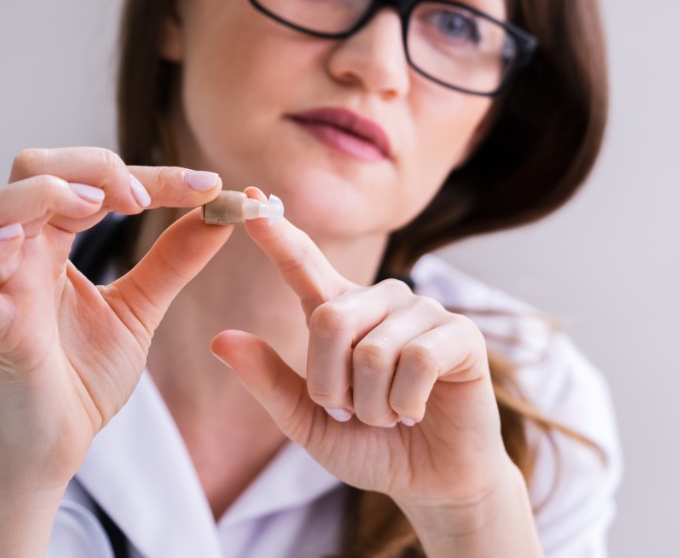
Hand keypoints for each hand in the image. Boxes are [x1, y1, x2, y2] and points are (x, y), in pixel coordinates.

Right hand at [0, 147, 231, 490]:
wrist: (63, 443)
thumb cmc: (86, 374)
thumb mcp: (142, 307)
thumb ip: (174, 259)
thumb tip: (221, 213)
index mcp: (54, 239)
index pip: (91, 177)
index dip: (151, 174)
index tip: (208, 186)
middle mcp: (22, 251)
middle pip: (31, 168)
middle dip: (89, 166)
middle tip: (142, 198)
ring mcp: (0, 285)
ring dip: (39, 193)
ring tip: (91, 204)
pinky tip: (17, 244)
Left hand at [210, 189, 512, 509]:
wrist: (432, 480)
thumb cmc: (372, 445)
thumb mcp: (308, 422)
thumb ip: (269, 381)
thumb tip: (218, 338)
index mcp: (340, 312)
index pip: (303, 263)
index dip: (276, 233)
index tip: (248, 200)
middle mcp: (381, 300)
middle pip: (329, 320)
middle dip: (331, 386)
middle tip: (351, 414)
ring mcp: (424, 312)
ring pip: (372, 350)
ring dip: (372, 405)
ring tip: (390, 414)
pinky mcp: (461, 334)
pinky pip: (417, 361)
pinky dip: (406, 403)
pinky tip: (416, 412)